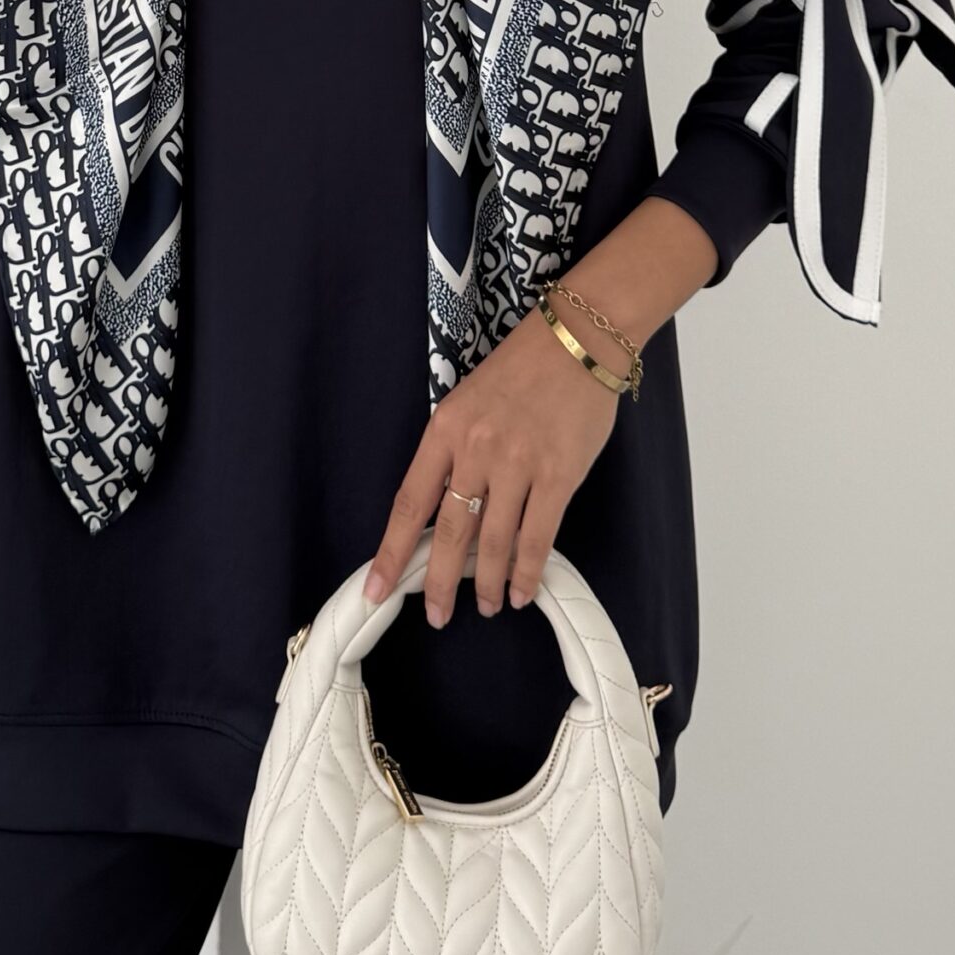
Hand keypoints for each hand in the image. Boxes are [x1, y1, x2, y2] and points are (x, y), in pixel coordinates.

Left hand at [361, 303, 621, 625]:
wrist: (578, 340)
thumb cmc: (521, 370)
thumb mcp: (468, 402)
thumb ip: (455, 454)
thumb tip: (447, 513)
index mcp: (445, 429)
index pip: (409, 503)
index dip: (391, 552)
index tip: (376, 589)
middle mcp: (476, 449)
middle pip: (448, 532)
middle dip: (438, 583)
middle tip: (436, 615)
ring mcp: (519, 464)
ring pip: (493, 542)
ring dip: (486, 584)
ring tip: (486, 606)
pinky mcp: (559, 475)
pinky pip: (537, 536)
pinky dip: (526, 571)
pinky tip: (521, 591)